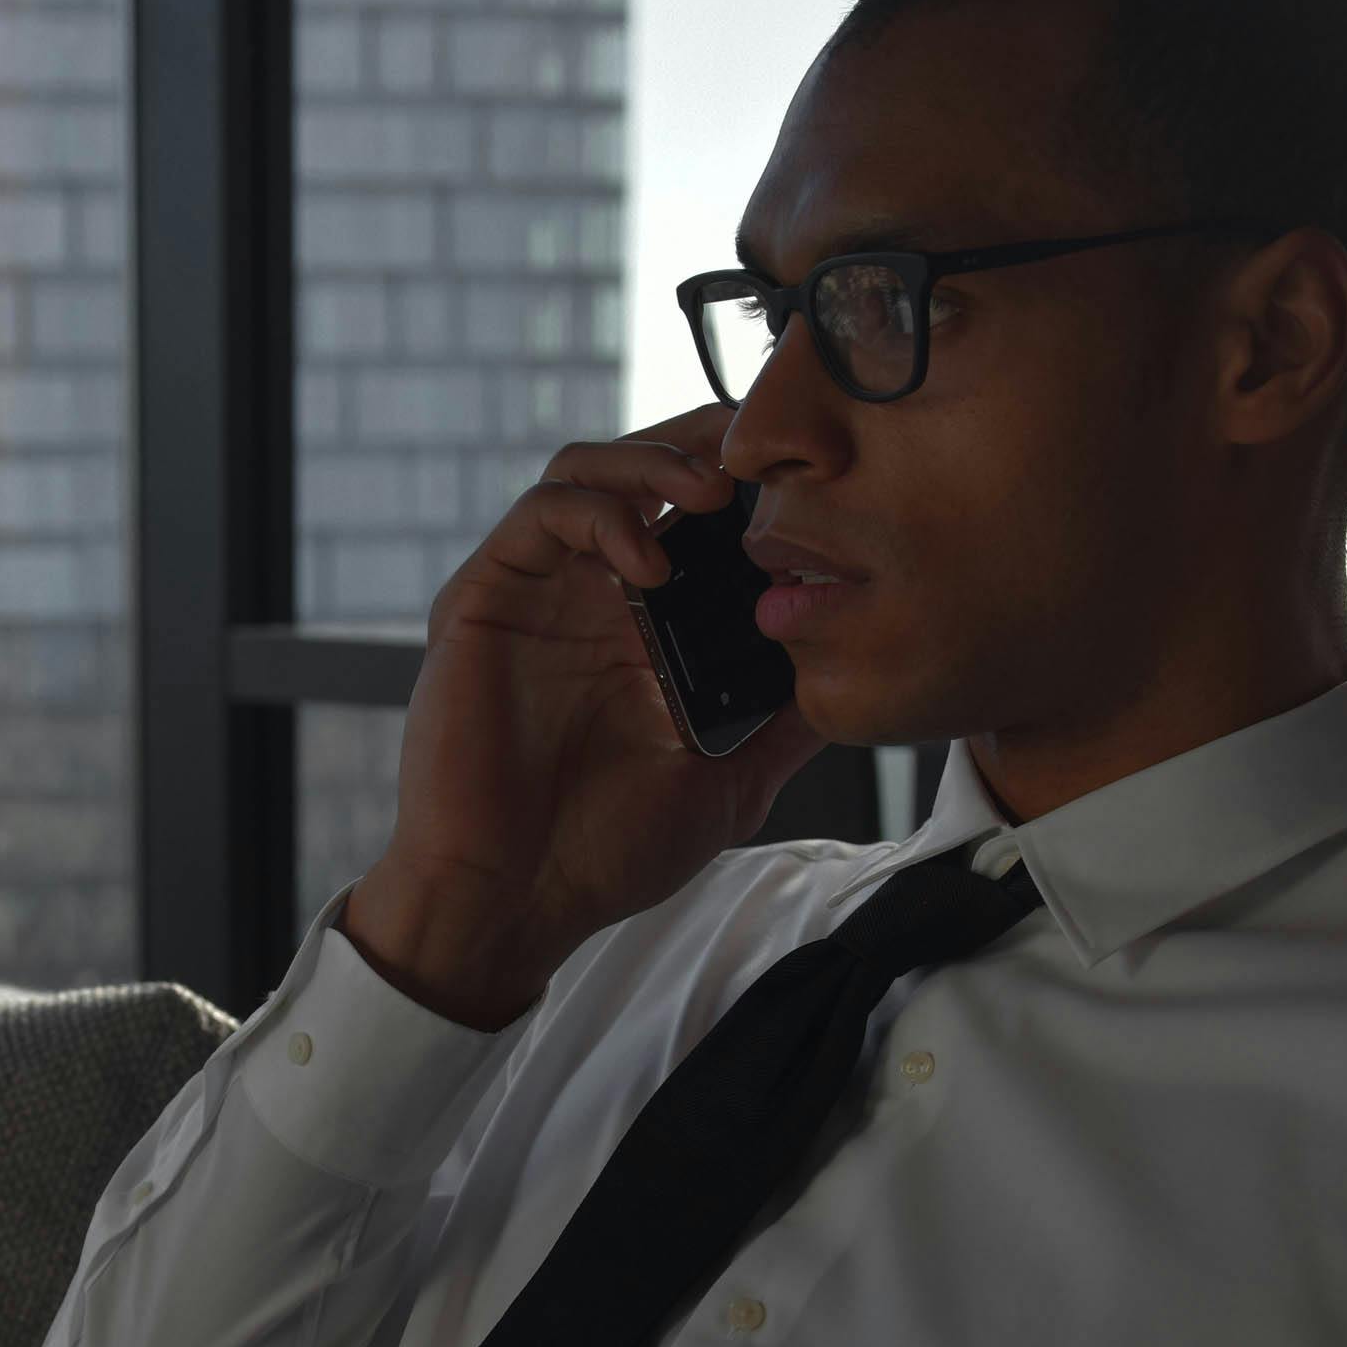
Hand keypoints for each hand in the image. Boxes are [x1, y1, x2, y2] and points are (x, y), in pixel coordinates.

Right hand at [343, 409, 825, 1028]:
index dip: (745, 479)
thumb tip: (864, 675)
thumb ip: (786, 723)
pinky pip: (537, 516)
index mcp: (644, 624)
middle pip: (641, 468)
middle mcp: (588, 593)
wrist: (512, 901)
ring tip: (712, 492)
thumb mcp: (730, 782)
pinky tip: (649, 563)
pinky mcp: (482, 601)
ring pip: (585, 469)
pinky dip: (599, 517)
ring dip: (652, 463)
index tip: (806, 476)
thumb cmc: (605, 852)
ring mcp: (534, 592)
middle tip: (763, 457)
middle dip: (703, 444)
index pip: (693, 515)